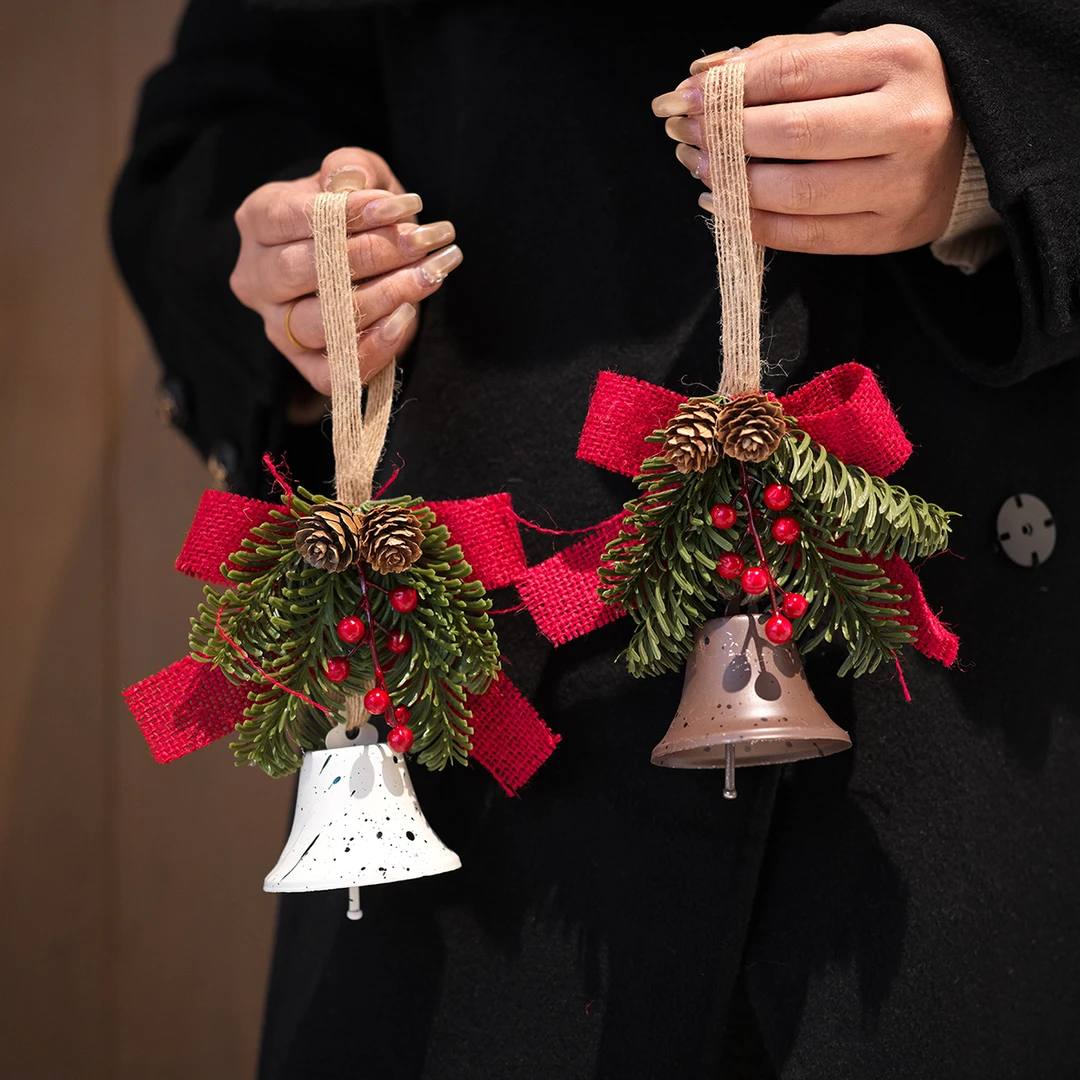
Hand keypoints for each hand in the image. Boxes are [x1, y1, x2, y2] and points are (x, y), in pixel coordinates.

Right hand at [230, 147, 461, 394]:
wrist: (374, 266)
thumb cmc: (362, 217)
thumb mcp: (362, 180)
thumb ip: (353, 168)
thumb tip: (348, 178)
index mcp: (259, 222)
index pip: (290, 218)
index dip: (346, 214)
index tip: (401, 208)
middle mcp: (257, 278)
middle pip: (303, 271)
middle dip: (372, 255)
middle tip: (422, 242)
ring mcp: (278, 328)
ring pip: (321, 322)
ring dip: (382, 298)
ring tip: (428, 275)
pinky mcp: (306, 366)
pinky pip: (334, 370)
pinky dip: (374, 347)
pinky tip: (407, 318)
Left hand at [651, 26, 965, 254]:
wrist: (964, 149)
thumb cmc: (891, 94)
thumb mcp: (851, 54)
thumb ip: (780, 59)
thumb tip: (704, 78)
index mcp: (899, 59)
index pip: (792, 73)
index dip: (728, 89)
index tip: (685, 98)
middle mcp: (908, 121)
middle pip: (792, 133)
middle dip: (725, 136)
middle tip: (686, 135)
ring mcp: (901, 183)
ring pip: (795, 191)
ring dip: (733, 182)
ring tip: (701, 167)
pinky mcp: (887, 232)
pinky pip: (804, 236)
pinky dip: (752, 222)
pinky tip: (723, 202)